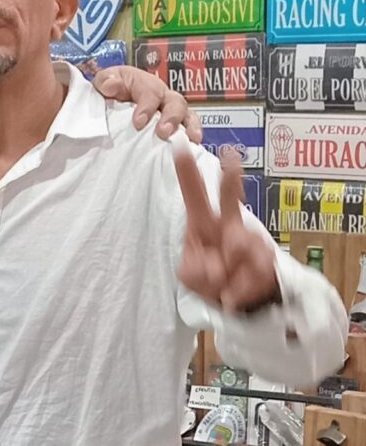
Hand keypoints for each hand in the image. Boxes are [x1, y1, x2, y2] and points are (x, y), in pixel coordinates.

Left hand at [93, 65, 201, 142]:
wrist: (110, 102)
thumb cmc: (110, 90)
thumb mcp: (104, 82)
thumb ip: (106, 81)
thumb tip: (111, 85)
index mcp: (144, 83)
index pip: (150, 92)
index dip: (146, 107)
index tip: (138, 123)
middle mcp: (162, 95)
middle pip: (175, 102)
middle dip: (171, 118)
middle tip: (163, 133)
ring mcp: (171, 110)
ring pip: (187, 114)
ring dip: (189, 127)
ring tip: (190, 140)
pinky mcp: (174, 125)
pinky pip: (189, 128)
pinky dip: (193, 135)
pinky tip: (194, 146)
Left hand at [173, 139, 278, 311]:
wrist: (243, 302)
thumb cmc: (212, 276)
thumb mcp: (191, 276)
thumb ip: (196, 271)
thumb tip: (218, 267)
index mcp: (202, 222)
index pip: (193, 192)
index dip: (186, 169)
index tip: (178, 143)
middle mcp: (228, 224)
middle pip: (230, 199)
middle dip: (230, 180)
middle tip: (231, 156)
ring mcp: (250, 239)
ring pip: (240, 246)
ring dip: (226, 273)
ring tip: (222, 284)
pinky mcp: (267, 258)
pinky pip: (252, 273)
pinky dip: (238, 289)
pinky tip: (234, 293)